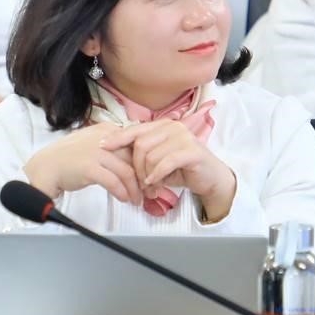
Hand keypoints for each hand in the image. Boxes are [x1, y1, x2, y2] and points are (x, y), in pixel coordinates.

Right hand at [23, 125, 147, 211]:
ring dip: (135, 189)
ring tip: (137, 200)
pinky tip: (125, 199)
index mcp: (107, 130)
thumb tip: (136, 160)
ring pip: (127, 171)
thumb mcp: (95, 145)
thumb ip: (114, 148)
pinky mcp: (89, 167)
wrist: (46, 167)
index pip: (135, 145)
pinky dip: (122, 192)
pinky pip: (113, 181)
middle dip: (144, 177)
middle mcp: (104, 138)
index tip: (150, 176)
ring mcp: (97, 152)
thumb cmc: (70, 158)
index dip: (145, 162)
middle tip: (149, 191)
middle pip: (134, 158)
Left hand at [112, 119, 236, 217]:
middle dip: (136, 168)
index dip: (117, 138)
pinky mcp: (192, 151)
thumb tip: (116, 155)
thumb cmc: (182, 169)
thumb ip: (142, 154)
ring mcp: (183, 137)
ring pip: (151, 155)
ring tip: (152, 189)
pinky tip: (156, 184)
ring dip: (147, 177)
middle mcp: (173, 127)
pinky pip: (166, 162)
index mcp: (163, 125)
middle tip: (140, 185)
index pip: (135, 129)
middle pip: (140, 144)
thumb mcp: (158, 160)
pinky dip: (157, 175)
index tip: (103, 146)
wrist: (211, 178)